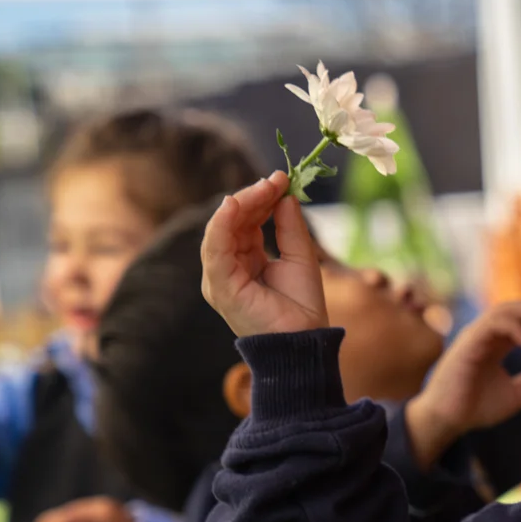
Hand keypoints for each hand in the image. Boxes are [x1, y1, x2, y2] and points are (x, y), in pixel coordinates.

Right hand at [200, 172, 327, 336]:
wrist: (305, 341)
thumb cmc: (302, 307)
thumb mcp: (300, 257)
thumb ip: (289, 227)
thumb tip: (285, 195)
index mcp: (244, 262)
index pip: (245, 222)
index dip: (261, 199)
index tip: (281, 179)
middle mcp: (227, 269)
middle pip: (232, 223)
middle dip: (253, 197)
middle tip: (276, 179)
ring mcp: (220, 279)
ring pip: (221, 231)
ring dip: (242, 204)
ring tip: (264, 187)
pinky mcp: (219, 287)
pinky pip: (215, 250)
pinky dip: (221, 225)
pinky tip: (234, 204)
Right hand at [403, 301, 520, 468]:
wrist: (446, 421)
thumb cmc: (475, 407)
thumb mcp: (519, 394)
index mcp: (498, 342)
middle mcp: (486, 335)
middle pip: (517, 309)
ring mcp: (475, 337)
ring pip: (504, 311)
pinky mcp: (466, 345)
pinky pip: (489, 325)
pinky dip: (510, 327)